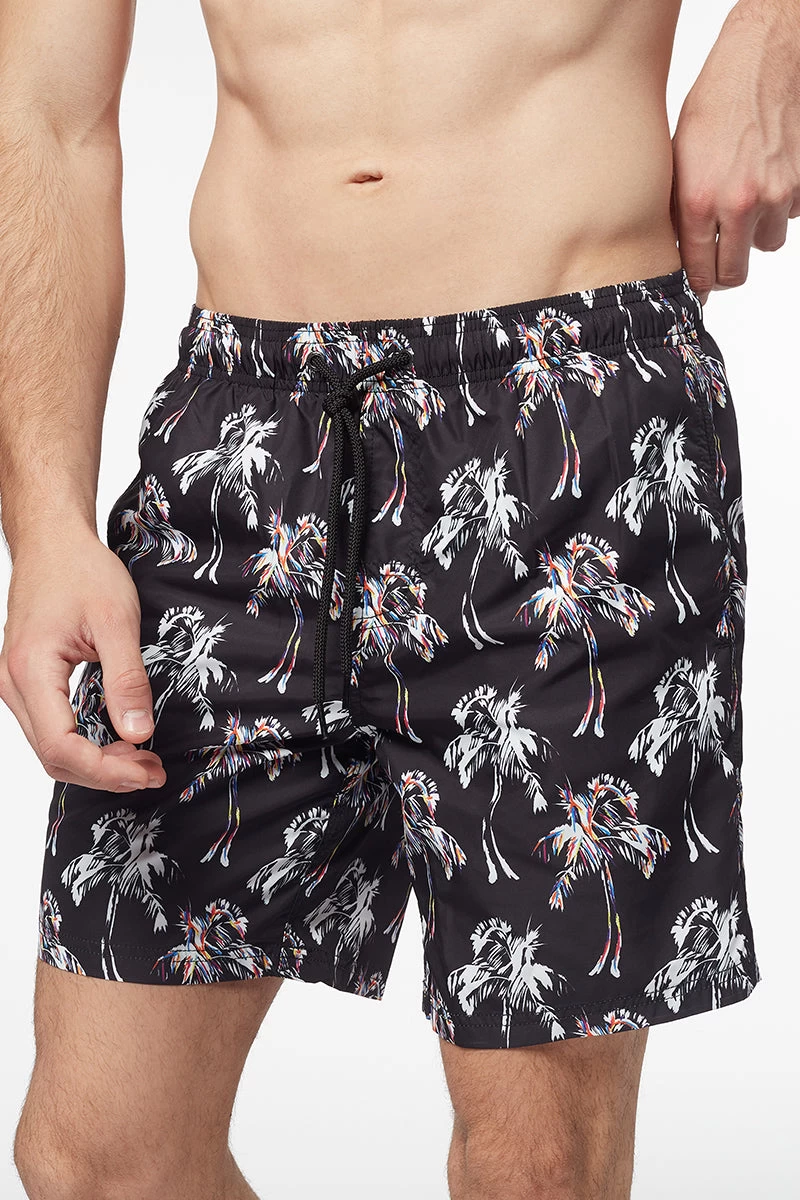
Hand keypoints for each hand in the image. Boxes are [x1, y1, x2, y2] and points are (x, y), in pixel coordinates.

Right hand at [0, 528, 165, 791]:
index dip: (106, 769)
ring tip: (142, 759)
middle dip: (105, 772)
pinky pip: (51, 727)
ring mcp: (14, 684)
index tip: (147, 769)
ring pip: (50, 747)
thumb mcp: (117, 621)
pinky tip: (118, 740)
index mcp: (30, 671)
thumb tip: (139, 733)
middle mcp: (12, 684)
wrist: (52, 541)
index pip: (61, 746)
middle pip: (54, 756)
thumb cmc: (81, 570)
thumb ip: (127, 680)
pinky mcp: (26, 681)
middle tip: (153, 770)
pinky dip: (84, 743)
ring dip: (96, 762)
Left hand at [671, 0, 799, 303]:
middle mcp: (739, 204)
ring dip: (754, 235)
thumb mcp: (678, 160)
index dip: (696, 286)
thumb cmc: (713, 104)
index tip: (696, 290)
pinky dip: (778, 208)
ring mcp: (775, 195)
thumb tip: (680, 250)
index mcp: (700, 201)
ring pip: (765, 245)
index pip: (698, 271)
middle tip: (717, 261)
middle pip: (735, 273)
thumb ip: (680, 210)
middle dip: (724, 271)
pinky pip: (789, 216)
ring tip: (741, 206)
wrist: (760, 64)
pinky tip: (763, 180)